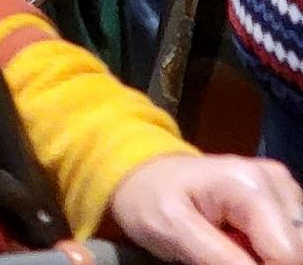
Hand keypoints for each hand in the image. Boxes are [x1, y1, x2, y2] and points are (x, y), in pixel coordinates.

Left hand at [109, 151, 302, 264]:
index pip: (288, 253)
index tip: (227, 263)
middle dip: (270, 263)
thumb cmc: (150, 199)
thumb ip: (222, 261)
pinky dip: (272, 249)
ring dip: (271, 257)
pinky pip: (292, 238)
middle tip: (228, 255)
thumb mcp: (174, 231)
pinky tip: (245, 244)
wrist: (143, 173)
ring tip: (234, 247)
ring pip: (299, 245)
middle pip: (299, 248)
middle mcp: (275, 181)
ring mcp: (282, 188)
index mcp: (249, 184)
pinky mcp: (282, 198)